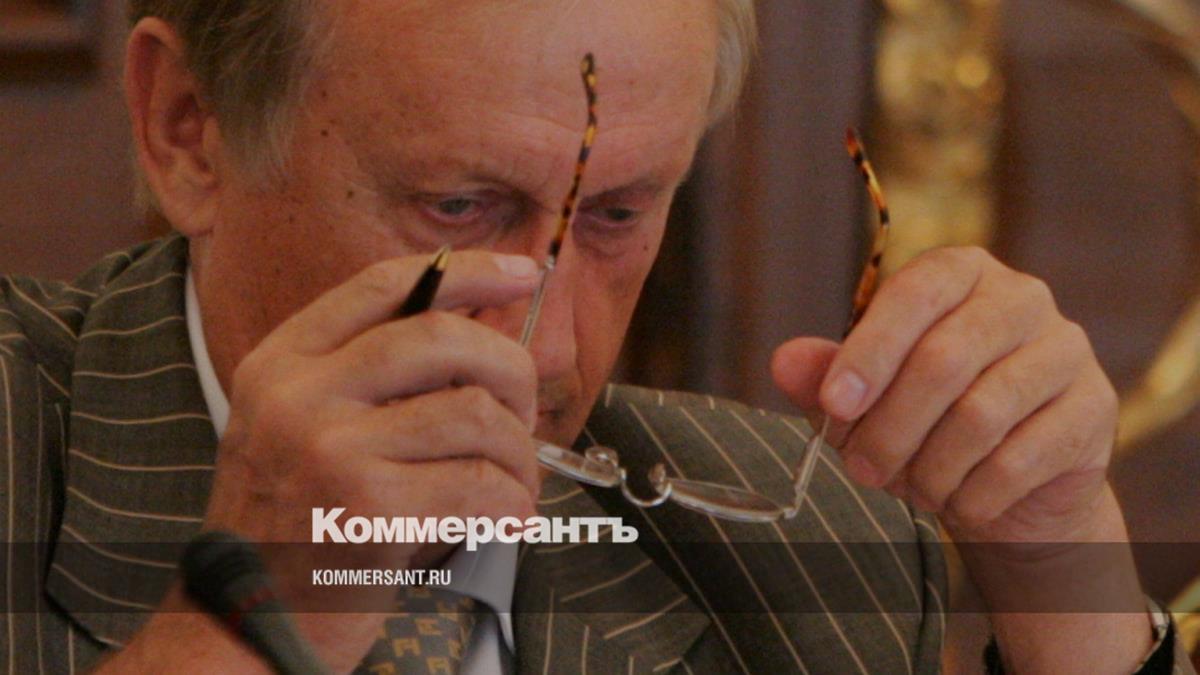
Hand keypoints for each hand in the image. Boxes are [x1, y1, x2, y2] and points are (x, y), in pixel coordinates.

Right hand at [186, 251, 539, 669]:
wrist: (245, 623)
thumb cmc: (293, 526)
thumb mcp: (299, 428)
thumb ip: (367, 378)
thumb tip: (478, 337)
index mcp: (282, 362)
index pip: (384, 286)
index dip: (463, 272)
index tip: (519, 274)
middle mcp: (299, 394)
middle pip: (442, 337)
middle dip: (509, 369)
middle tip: (524, 411)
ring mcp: (330, 449)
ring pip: (474, 412)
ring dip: (517, 453)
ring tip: (513, 484)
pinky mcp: (369, 509)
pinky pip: (481, 482)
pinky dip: (513, 503)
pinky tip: (506, 519)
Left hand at [770, 246, 1118, 545]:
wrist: (1009, 482)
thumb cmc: (924, 421)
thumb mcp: (864, 396)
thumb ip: (824, 376)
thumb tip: (783, 361)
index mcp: (959, 272)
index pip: (914, 293)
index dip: (870, 351)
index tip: (836, 405)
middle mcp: (1021, 297)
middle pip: (945, 359)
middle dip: (891, 427)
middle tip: (861, 469)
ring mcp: (1065, 350)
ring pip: (981, 415)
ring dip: (930, 468)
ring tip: (910, 488)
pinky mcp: (1094, 408)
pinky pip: (1021, 460)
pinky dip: (974, 495)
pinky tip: (959, 503)